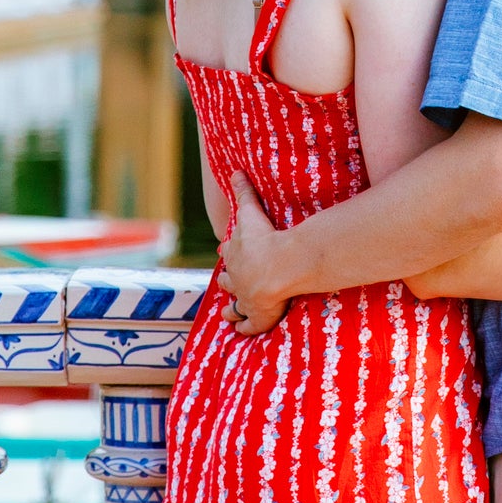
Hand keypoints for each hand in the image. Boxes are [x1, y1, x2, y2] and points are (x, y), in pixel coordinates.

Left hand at [217, 175, 291, 335]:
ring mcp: (245, 299)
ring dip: (231, 308)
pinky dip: (244, 328)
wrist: (276, 268)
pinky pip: (249, 326)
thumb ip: (244, 192)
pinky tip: (241, 331)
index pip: (230, 251)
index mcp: (236, 254)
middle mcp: (237, 278)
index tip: (225, 249)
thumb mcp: (251, 212)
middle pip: (228, 279)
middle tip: (226, 280)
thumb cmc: (265, 239)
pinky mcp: (257, 317)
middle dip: (227, 279)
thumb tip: (234, 171)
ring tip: (227, 312)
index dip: (229, 250)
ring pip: (234, 306)